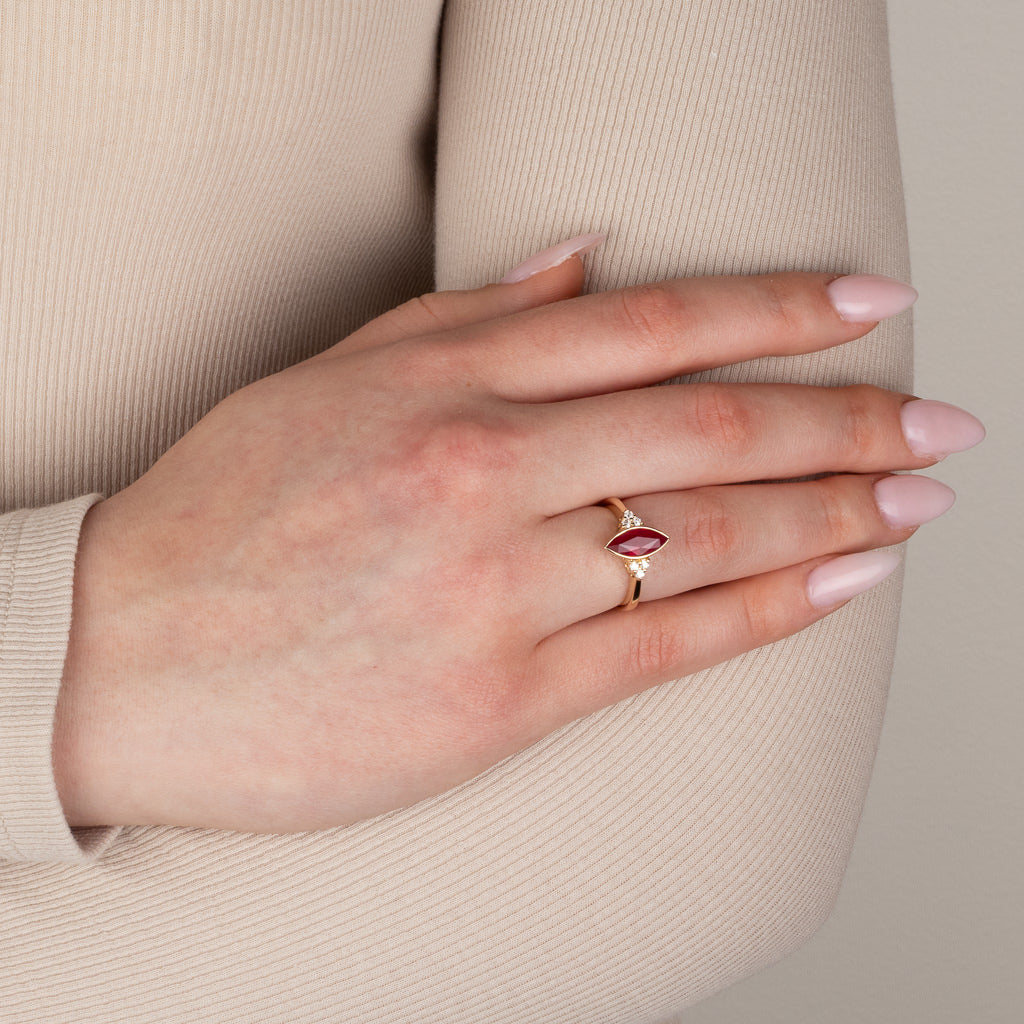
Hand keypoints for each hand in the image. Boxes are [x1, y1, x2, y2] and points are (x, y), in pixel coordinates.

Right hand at [53, 256, 975, 832]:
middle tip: (937, 417)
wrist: (124, 658)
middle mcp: (484, 474)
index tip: (868, 298)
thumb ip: (462, 315)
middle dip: (846, 418)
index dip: (779, 307)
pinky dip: (772, 608)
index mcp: (445, 387)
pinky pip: (670, 646)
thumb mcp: (327, 379)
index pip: (655, 327)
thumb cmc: (220, 514)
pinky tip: (844, 580)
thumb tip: (581, 255)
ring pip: (710, 537)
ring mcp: (499, 590)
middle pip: (713, 430)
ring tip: (915, 498)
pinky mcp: (503, 700)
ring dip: (836, 510)